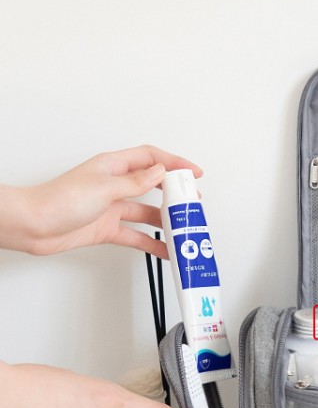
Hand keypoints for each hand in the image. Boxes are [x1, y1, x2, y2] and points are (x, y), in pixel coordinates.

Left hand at [0, 145, 201, 258]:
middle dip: (175, 194)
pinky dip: (152, 243)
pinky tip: (164, 249)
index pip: (151, 158)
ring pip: (147, 213)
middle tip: (192, 203)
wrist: (34, 226)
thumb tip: (160, 172)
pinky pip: (137, 235)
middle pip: (153, 186)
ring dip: (166, 222)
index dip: (174, 162)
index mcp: (113, 166)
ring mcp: (112, 207)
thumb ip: (136, 182)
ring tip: (183, 229)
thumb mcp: (104, 188)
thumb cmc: (58, 201)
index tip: (193, 172)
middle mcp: (114, 185)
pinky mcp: (108, 228)